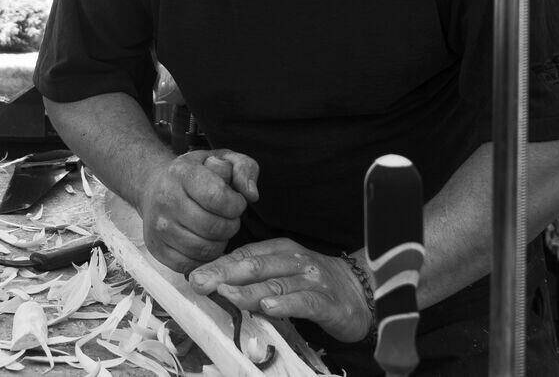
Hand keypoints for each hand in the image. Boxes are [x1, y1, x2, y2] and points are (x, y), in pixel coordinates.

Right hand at [137, 148, 258, 273]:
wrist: (155, 187)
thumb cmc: (195, 174)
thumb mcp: (222, 160)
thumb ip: (244, 168)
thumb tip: (251, 195)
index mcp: (181, 173)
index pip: (216, 197)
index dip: (236, 204)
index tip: (236, 202)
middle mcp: (166, 199)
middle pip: (212, 227)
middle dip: (230, 225)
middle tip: (228, 218)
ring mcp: (159, 226)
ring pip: (204, 249)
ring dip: (219, 243)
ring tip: (217, 229)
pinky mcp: (157, 248)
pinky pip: (190, 264)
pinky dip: (204, 258)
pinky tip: (205, 242)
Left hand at [188, 238, 373, 341]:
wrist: (364, 293)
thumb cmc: (315, 285)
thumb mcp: (284, 275)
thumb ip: (257, 279)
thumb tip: (219, 285)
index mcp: (281, 250)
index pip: (245, 255)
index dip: (219, 264)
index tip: (194, 275)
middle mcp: (295, 261)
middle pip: (256, 265)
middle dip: (225, 274)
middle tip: (201, 283)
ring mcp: (313, 280)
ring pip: (277, 283)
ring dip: (249, 289)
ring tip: (227, 294)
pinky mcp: (328, 302)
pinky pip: (305, 302)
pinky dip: (286, 304)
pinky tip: (268, 307)